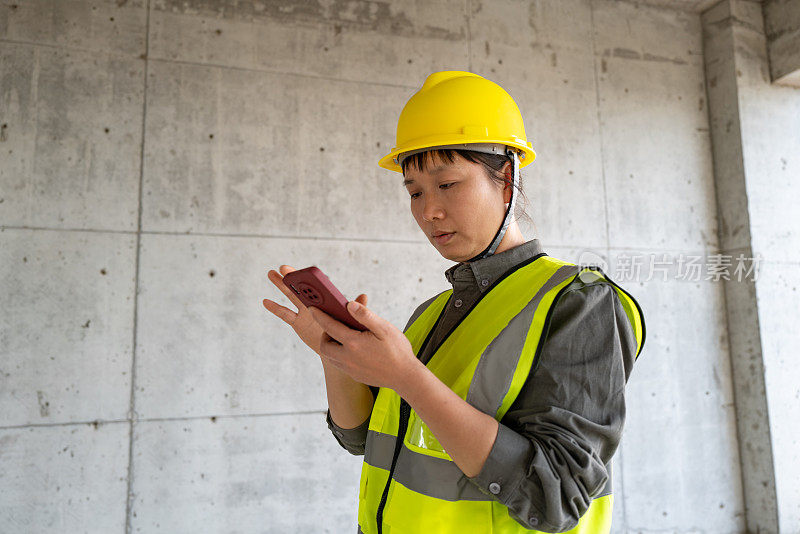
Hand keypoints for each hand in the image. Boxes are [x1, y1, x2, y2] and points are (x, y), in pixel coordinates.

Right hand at [262, 265, 368, 357]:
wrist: (339, 351)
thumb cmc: (348, 334)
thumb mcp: (355, 322)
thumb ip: (359, 310)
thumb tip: (363, 297)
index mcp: (328, 301)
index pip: (319, 287)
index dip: (311, 280)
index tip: (304, 272)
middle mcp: (315, 303)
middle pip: (302, 288)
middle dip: (293, 277)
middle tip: (282, 268)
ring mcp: (305, 312)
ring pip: (291, 296)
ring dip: (280, 285)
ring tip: (270, 273)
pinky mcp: (298, 323)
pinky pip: (285, 314)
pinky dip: (275, 308)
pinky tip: (265, 301)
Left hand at [307, 300, 423, 393]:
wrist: (406, 377)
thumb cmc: (397, 350)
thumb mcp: (384, 328)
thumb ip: (365, 315)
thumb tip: (350, 304)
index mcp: (354, 343)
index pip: (329, 326)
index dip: (320, 315)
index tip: (313, 308)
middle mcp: (347, 358)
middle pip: (324, 345)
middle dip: (325, 333)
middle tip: (336, 325)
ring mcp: (350, 369)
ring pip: (330, 356)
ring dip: (331, 345)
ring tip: (344, 336)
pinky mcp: (354, 375)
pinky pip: (340, 364)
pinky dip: (339, 354)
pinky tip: (353, 349)